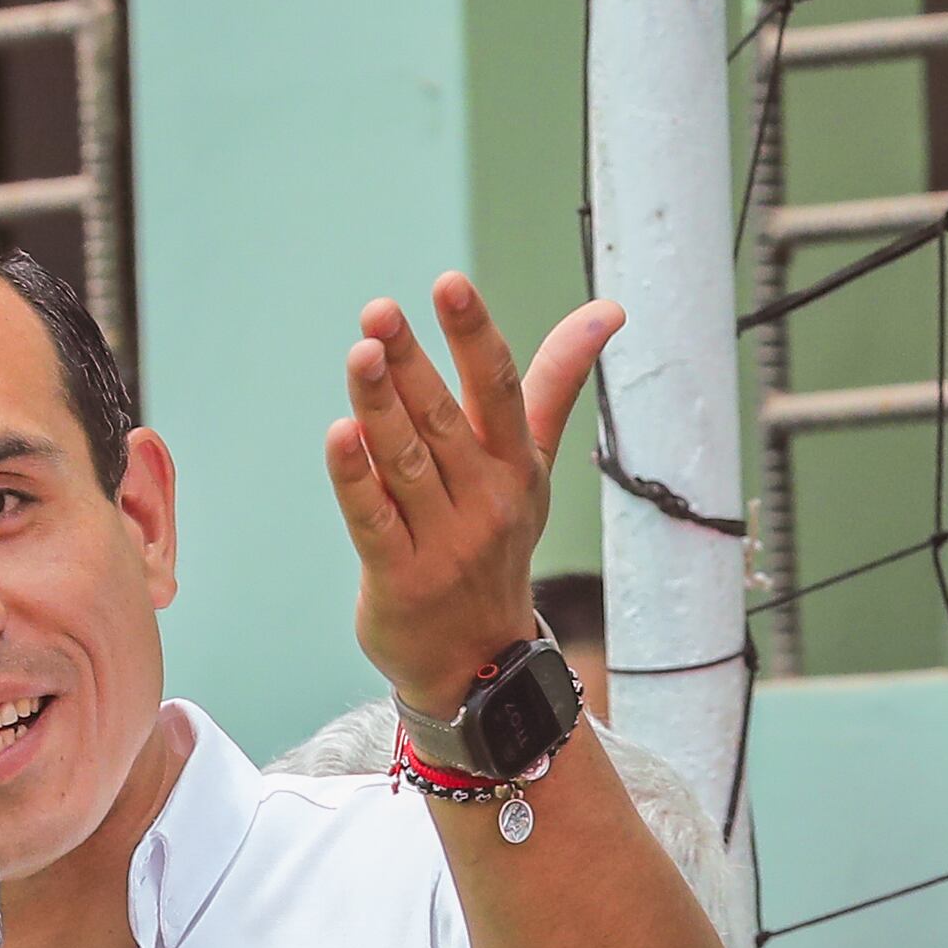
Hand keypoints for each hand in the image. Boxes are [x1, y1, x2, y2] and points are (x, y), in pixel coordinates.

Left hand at [327, 273, 617, 718]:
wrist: (478, 662)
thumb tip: (608, 310)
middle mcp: (487, 500)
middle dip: (412, 363)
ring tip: (360, 355)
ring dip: (381, 407)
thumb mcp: (532, 467)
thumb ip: (554, 384)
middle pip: (445, 420)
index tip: (450, 285)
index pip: (500, 389)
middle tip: (379, 313)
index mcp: (517, 466)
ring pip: (408, 462)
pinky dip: (357, 478)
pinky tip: (339, 436)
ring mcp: (445, 542)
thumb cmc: (496, 543)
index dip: (474, 335)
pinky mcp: (401, 578)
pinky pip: (375, 520)